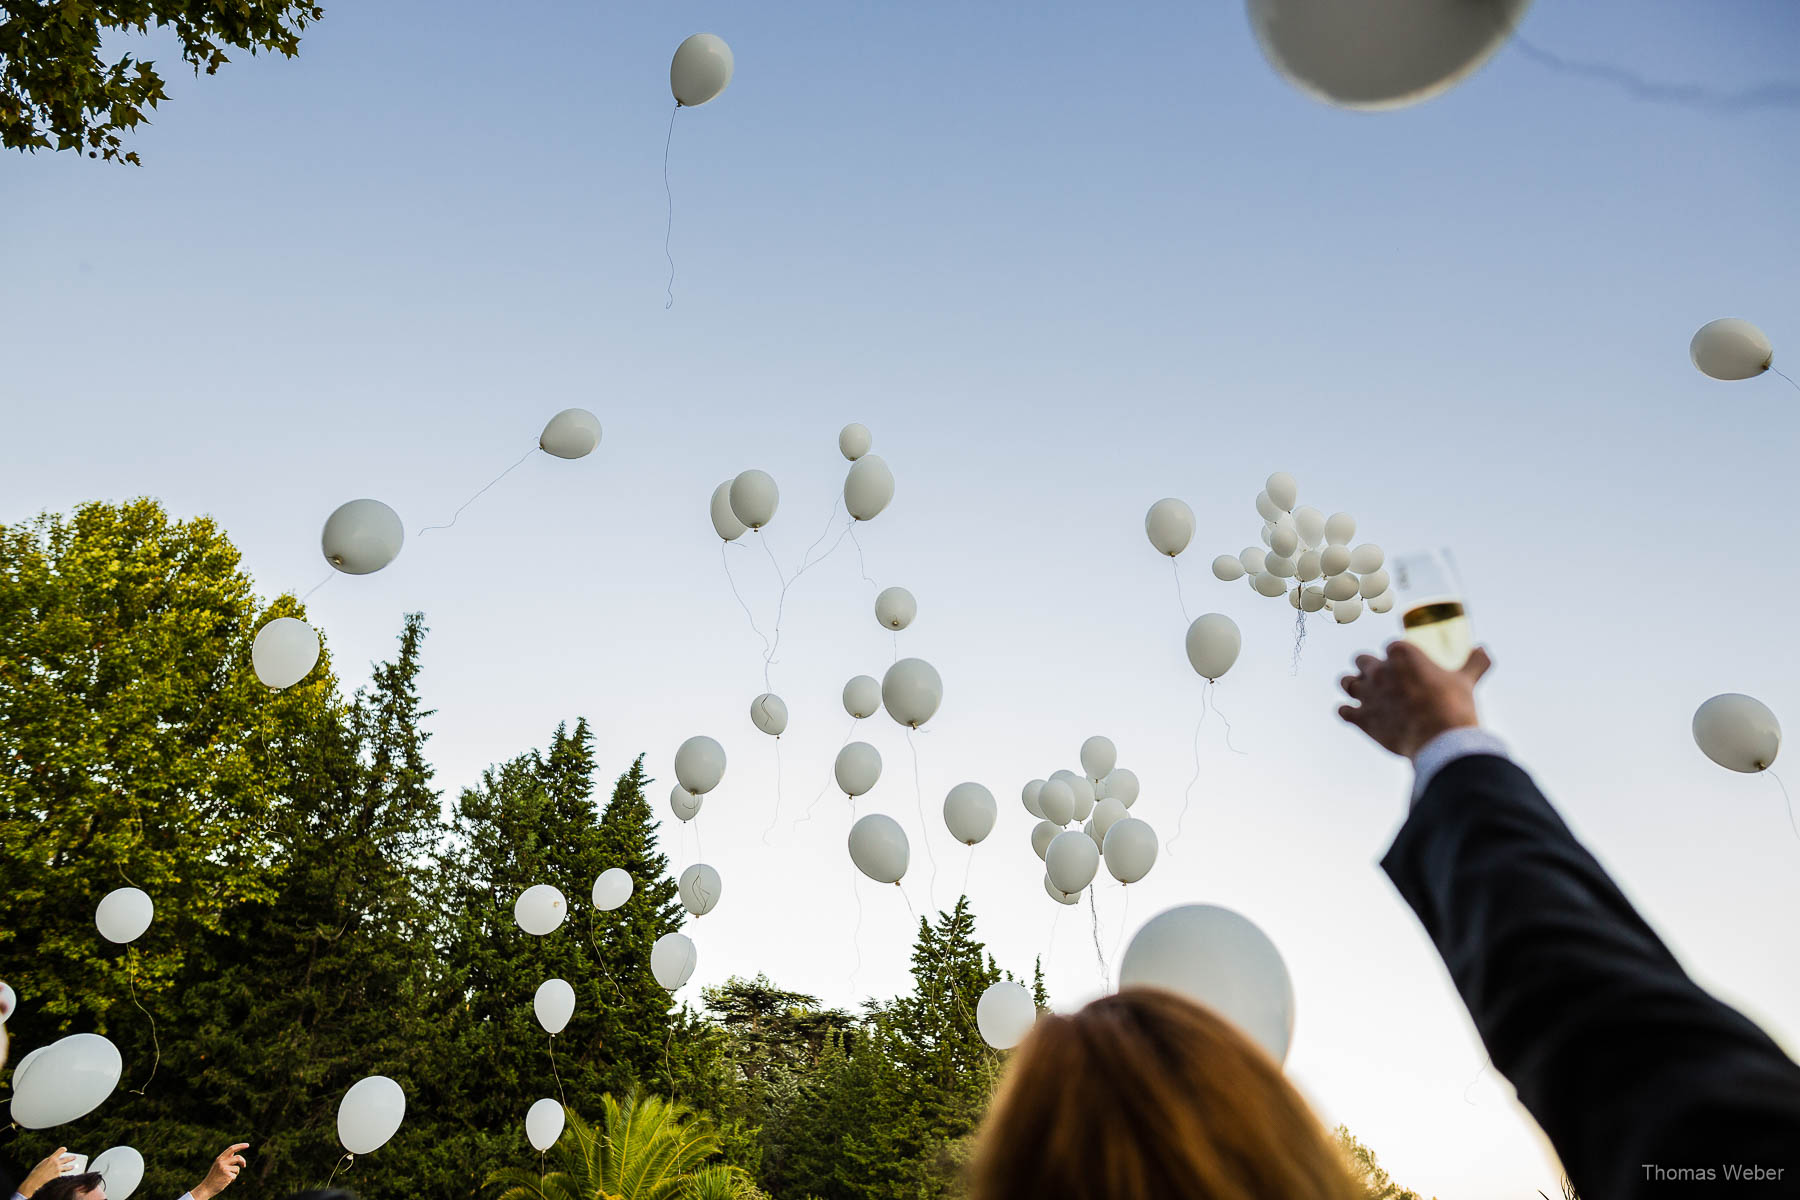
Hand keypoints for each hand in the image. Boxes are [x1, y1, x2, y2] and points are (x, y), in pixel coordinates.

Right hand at [21, 1148, 73, 1195]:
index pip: (60, 1150)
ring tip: (73, 1166)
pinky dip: (64, 1174)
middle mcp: (56, 1163)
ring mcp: (58, 1170)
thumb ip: (51, 1162)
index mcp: (52, 1158)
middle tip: (75, 1157)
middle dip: (71, 1158)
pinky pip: (63, 1174)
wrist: (34, 1182)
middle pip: (66, 1159)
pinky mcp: (58, 1176)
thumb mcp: (43, 1164)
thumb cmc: (37, 1172)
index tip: (65, 1149)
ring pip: (67, 1167)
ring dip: (71, 1167)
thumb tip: (58, 1162)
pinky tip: (68, 1175)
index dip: (63, 1149)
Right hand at [192, 1143, 249, 1199]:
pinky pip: (235, 1175)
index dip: (240, 1146)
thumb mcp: (218, 1166)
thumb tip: (237, 1156)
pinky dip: (232, 1179)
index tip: (247, 1145)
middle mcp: (222, 1162)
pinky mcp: (227, 1175)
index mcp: (219, 1158)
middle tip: (244, 1165)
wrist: (207, 1188)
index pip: (231, 1149)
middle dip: (243, 1161)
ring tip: (228, 1177)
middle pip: (238, 1157)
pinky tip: (226, 1181)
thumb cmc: (214, 1177)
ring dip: (235, 1173)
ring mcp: (224, 1168)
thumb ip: (226, 1160)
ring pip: (237, 1168)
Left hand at [1338, 641, 1492, 759]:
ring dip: (1353, 685)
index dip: (1396, 656)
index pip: (1391, 647)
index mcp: (1402, 653)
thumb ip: (1475, 662)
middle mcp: (1379, 669)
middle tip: (1382, 678)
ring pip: (1346, 681)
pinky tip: (1355, 714)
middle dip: (1369, 666)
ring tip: (1363, 692)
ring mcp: (1367, 693)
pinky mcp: (1360, 717)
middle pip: (1362, 660)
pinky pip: (1342, 710)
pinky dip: (1348, 712)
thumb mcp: (1466, 680)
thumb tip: (1484, 649)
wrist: (1441, 740)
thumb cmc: (1454, 707)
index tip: (1404, 666)